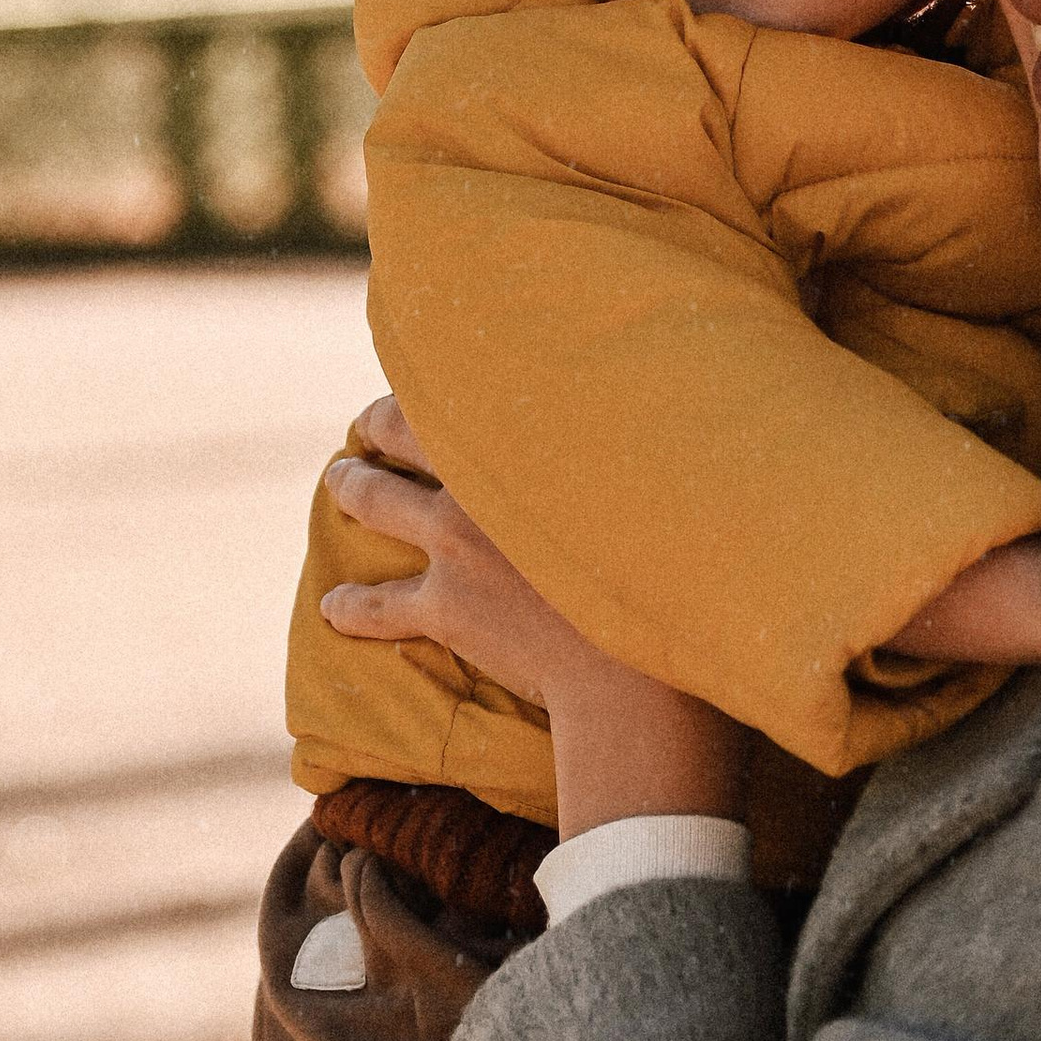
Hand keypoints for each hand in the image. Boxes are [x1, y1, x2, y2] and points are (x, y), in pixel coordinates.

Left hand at [321, 406, 750, 834]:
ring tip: (340, 480)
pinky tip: (333, 608)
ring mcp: (456, 542)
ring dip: (353, 487)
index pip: (470, 381)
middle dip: (380, 421)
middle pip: (404, 428)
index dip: (444, 373)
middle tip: (369, 423)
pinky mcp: (444, 607)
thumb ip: (660, 442)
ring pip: (376, 500)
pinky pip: (374, 605)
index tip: (438, 367)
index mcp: (534, 439)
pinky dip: (349, 605)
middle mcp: (486, 477)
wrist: (644, 673)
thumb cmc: (682, 572)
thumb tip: (707, 397)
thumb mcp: (674, 485)